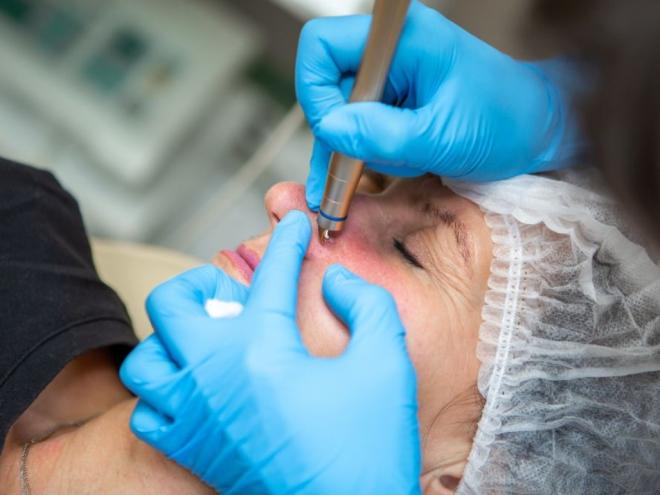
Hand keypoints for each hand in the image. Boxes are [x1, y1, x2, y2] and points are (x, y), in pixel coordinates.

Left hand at [120, 211, 420, 494]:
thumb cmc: (369, 448)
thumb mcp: (387, 363)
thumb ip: (366, 304)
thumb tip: (336, 280)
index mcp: (263, 349)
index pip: (270, 275)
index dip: (288, 242)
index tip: (296, 227)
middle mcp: (215, 376)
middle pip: (172, 303)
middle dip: (201, 282)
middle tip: (235, 293)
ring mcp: (197, 416)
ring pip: (146, 358)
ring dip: (172, 337)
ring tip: (208, 338)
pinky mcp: (194, 451)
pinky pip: (148, 411)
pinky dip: (163, 391)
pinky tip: (197, 387)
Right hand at [297, 0, 573, 209]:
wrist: (534, 131)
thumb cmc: (504, 123)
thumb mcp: (442, 137)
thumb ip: (383, 135)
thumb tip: (329, 130)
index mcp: (403, 40)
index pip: (322, 47)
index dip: (316, 92)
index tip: (337, 133)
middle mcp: (390, 52)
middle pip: (326, 87)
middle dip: (341, 133)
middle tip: (360, 165)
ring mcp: (390, 77)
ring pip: (339, 114)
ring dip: (359, 149)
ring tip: (405, 160)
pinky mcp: (393, 101)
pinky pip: (357, 126)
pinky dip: (357, 155)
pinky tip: (356, 181)